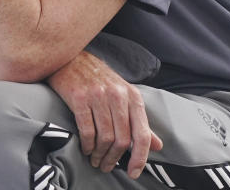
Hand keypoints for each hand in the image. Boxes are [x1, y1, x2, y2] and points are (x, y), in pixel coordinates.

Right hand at [47, 51, 162, 178]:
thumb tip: (157, 145)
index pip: (141, 134)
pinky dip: (87, 145)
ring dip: (100, 154)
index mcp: (132, 96)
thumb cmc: (99, 79)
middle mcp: (118, 95)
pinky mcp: (79, 97)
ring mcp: (98, 96)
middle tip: (107, 166)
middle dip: (114, 159)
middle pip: (122, 139)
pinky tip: (86, 148)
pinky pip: (87, 130)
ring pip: (105, 137)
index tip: (133, 172)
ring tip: (96, 159)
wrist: (72, 58)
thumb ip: (140, 122)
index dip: (140, 157)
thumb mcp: (124, 96)